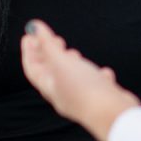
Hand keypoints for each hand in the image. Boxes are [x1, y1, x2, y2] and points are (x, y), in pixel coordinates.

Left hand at [21, 20, 139, 140]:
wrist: (113, 114)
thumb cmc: (85, 90)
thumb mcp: (61, 62)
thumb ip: (47, 44)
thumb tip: (35, 27)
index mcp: (50, 88)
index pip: (33, 69)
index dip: (29, 52)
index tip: (28, 36)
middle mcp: (64, 94)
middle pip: (51, 73)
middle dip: (48, 54)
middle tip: (49, 38)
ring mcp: (83, 97)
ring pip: (73, 78)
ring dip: (70, 64)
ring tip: (72, 52)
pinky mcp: (102, 98)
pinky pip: (96, 84)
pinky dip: (95, 75)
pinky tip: (102, 71)